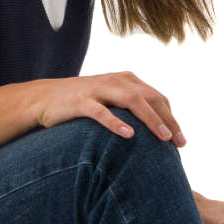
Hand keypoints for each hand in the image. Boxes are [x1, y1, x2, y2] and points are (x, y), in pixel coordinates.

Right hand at [33, 71, 185, 145]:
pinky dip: (116, 123)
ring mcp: (98, 89)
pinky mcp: (80, 101)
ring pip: (132, 101)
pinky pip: (101, 112)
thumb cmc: (80, 104)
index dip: (171, 118)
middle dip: (168, 120)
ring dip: (150, 119)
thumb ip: (130, 108)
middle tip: (179, 143)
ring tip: (163, 137)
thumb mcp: (109, 100)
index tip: (180, 140)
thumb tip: (155, 132)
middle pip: (150, 98)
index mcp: (126, 80)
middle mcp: (115, 80)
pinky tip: (129, 135)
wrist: (42, 98)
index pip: (157, 97)